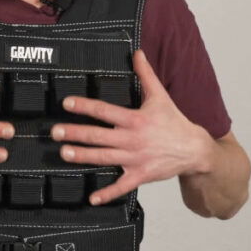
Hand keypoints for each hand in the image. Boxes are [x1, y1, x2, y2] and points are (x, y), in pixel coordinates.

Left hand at [51, 49, 213, 204]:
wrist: (195, 149)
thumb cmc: (174, 122)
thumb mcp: (160, 96)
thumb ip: (146, 74)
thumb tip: (138, 53)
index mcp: (135, 119)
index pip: (104, 110)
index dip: (84, 106)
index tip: (67, 103)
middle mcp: (132, 139)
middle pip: (98, 136)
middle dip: (75, 133)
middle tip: (55, 132)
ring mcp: (135, 159)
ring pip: (104, 158)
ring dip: (83, 156)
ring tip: (64, 153)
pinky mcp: (140, 175)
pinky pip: (122, 186)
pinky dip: (107, 193)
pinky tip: (92, 197)